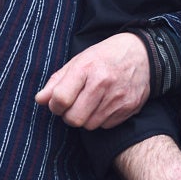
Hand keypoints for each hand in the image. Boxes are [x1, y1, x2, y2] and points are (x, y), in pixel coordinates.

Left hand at [35, 32, 150, 128]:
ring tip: (92, 102)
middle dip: (69, 115)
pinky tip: (106, 104)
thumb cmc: (104, 57)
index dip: (55, 105)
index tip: (58, 102)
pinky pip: (106, 126)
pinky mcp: (130, 107)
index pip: (61, 99)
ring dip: (86, 118)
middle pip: (74, 119)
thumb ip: (57, 81)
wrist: (141, 53)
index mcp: (86, 68)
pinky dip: (102, 119)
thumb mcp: (78, 62)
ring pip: (90, 125)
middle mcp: (103, 83)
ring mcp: (118, 97)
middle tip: (74, 105)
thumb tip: (39, 100)